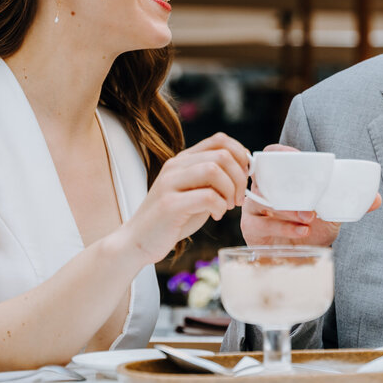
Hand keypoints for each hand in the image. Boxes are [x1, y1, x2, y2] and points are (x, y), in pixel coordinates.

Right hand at [123, 132, 249, 262]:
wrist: (138, 241)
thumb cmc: (172, 219)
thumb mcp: (195, 193)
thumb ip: (213, 180)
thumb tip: (244, 171)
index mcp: (183, 160)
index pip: (220, 140)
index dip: (240, 155)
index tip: (245, 176)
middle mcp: (175, 166)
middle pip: (222, 155)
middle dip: (239, 177)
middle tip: (238, 198)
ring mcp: (169, 183)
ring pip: (214, 170)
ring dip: (230, 190)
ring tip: (227, 206)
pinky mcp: (169, 204)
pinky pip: (207, 196)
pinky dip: (219, 207)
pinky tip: (215, 215)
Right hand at [239, 143, 380, 246]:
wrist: (300, 258)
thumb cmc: (310, 228)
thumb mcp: (331, 214)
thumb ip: (348, 204)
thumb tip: (377, 200)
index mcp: (280, 180)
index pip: (273, 158)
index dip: (279, 153)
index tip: (293, 156)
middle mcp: (264, 190)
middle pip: (267, 180)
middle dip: (289, 192)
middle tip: (312, 207)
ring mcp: (255, 208)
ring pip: (264, 202)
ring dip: (288, 211)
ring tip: (309, 220)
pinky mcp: (250, 227)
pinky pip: (262, 224)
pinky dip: (283, 228)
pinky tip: (301, 232)